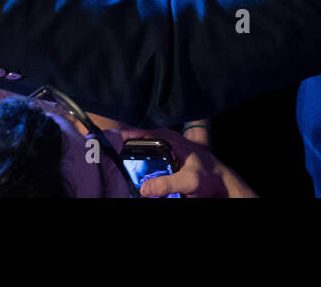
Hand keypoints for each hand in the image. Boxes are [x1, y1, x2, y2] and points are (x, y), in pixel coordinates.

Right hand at [115, 127, 257, 197]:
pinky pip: (143, 160)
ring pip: (137, 149)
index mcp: (168, 139)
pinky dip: (132, 163)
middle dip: (117, 143)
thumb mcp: (189, 181)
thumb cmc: (209, 176)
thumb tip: (144, 189)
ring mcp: (162, 151)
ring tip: (106, 159)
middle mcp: (163, 142)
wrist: (221, 183)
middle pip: (134, 139)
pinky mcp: (162, 162)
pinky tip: (123, 170)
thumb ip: (168, 184)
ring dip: (123, 153)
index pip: (139, 131)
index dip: (120, 133)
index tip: (104, 138)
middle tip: (99, 150)